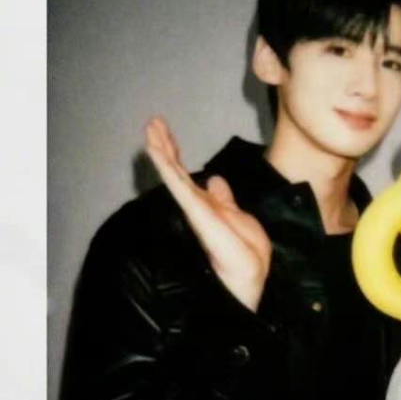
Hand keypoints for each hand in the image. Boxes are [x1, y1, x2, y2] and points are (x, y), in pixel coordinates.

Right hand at [144, 116, 271, 311]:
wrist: (250, 278)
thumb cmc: (246, 254)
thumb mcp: (239, 218)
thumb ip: (223, 200)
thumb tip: (214, 180)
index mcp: (206, 206)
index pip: (186, 175)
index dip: (174, 153)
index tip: (164, 131)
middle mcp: (196, 206)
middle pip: (176, 171)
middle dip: (164, 145)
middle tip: (153, 121)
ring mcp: (194, 209)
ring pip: (173, 175)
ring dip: (161, 150)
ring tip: (150, 127)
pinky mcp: (196, 212)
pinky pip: (178, 185)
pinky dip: (166, 167)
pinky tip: (156, 151)